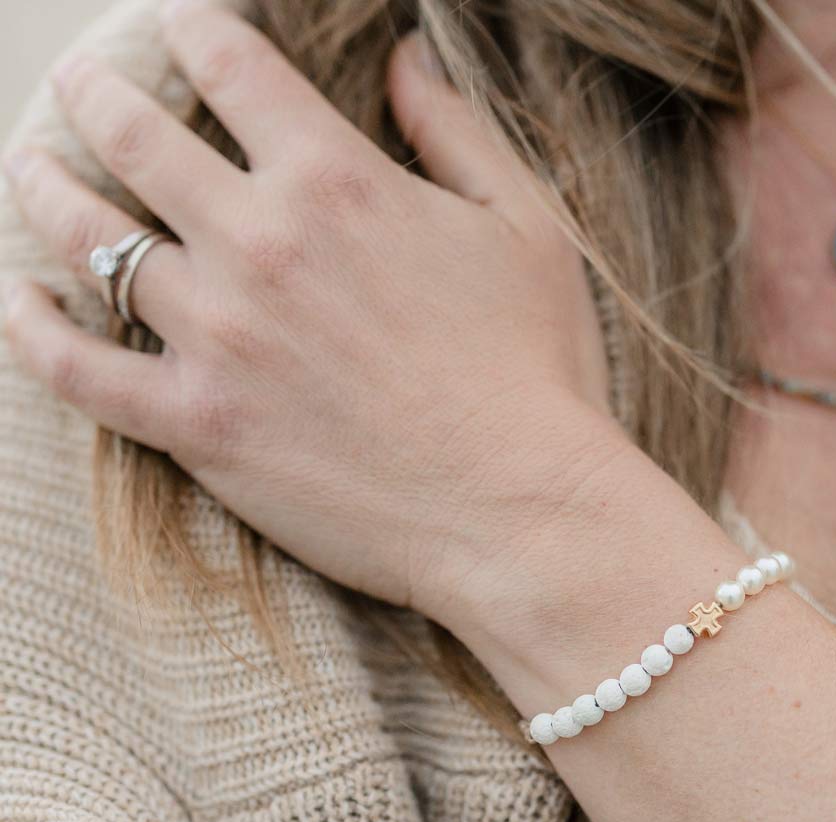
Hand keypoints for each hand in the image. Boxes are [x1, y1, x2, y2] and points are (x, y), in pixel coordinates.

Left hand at [1, 1, 617, 625]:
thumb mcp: (527, 230)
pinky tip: (17, 300)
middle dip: (95, 92)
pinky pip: (74, 367)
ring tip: (31, 170)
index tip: (181, 25)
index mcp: (335, 180)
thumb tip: (405, 58)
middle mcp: (256, 241)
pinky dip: (29, 328)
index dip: (194, 26)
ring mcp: (215, 336)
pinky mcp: (196, 425)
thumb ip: (457, 131)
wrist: (519, 513)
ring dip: (43, 186)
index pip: (228, 61)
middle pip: (132, 133)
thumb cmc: (536, 372)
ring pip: (84, 236)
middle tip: (82, 87)